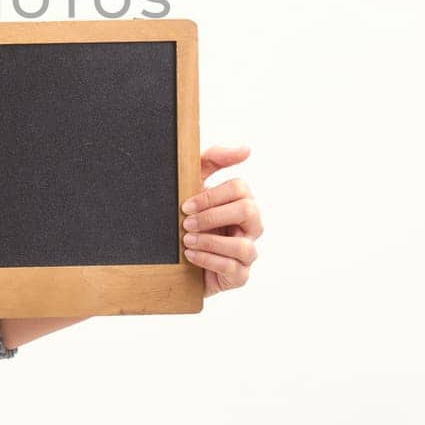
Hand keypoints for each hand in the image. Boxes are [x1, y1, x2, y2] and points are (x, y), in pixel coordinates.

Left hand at [180, 144, 261, 297]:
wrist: (174, 256)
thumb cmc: (189, 215)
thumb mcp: (194, 182)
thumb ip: (215, 159)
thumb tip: (246, 148)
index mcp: (242, 201)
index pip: (240, 189)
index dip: (212, 196)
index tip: (185, 205)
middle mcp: (251, 226)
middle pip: (248, 211)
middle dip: (213, 216)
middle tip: (186, 223)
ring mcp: (247, 252)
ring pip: (244, 246)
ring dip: (211, 242)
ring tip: (187, 241)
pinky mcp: (239, 276)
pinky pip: (234, 269)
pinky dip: (209, 261)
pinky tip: (190, 256)